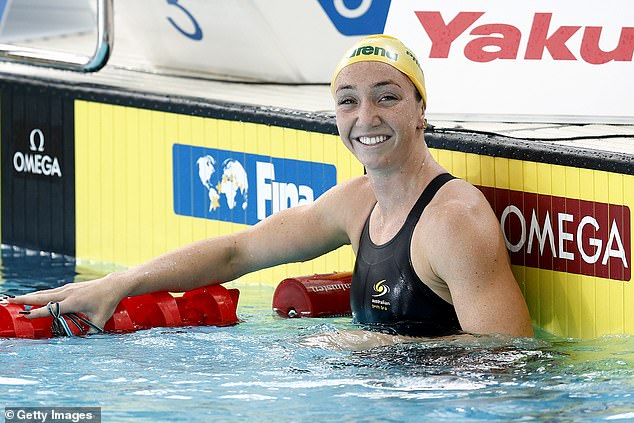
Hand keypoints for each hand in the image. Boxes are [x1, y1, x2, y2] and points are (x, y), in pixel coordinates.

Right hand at [8, 274, 123, 330]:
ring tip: (16, 299)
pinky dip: (40, 294)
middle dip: (26, 299)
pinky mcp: (69, 287)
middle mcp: (68, 293)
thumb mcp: (100, 320)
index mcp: (73, 302)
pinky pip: (51, 291)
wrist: (113, 285)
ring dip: (30, 296)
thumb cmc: (107, 302)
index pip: (51, 308)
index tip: (25, 316)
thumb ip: (92, 332)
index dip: (38, 313)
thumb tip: (85, 343)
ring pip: (45, 293)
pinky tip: (34, 296)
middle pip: (43, 297)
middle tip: (10, 301)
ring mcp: (68, 289)